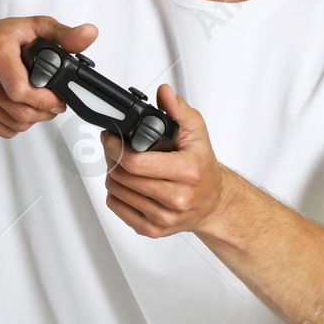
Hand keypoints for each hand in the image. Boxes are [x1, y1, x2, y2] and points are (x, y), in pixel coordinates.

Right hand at [0, 15, 96, 138]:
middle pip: (18, 110)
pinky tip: (19, 107)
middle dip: (44, 112)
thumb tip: (89, 34)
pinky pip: (0, 129)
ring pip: (12, 123)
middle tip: (54, 104)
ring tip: (38, 104)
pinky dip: (16, 124)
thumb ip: (64, 34)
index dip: (46, 99)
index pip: (20, 89)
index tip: (59, 98)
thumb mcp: (33, 26)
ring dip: (33, 119)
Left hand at [101, 84, 231, 237]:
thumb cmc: (203, 167)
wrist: (213, 202)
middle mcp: (176, 198)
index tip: (110, 137)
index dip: (115, 146)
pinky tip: (127, 183)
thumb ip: (179, 109)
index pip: (135, 162)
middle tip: (115, 147)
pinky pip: (116, 207)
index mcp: (187, 172)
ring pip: (116, 191)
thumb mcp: (196, 132)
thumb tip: (164, 93)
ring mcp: (163, 217)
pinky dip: (116, 192)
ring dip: (113, 173)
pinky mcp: (151, 229)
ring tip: (123, 164)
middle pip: (122, 176)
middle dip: (112, 157)